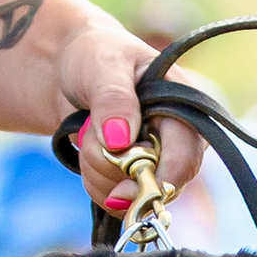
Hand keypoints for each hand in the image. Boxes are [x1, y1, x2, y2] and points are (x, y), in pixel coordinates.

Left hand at [54, 16, 202, 218]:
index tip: (123, 190)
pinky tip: (87, 152)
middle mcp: (177, 140)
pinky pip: (116, 201)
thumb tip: (120, 140)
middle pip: (160, 184)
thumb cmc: (96, 55)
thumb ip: (113, 98)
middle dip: (116, 169)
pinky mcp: (134, 178)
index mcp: (184, 107)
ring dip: (98, 170)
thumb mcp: (103, 66)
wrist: (70, 68)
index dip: (160, 177)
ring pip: (133, 196)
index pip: (186, 154)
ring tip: (88, 131)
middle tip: (90, 134)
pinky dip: (94, 182)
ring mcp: (156, 162)